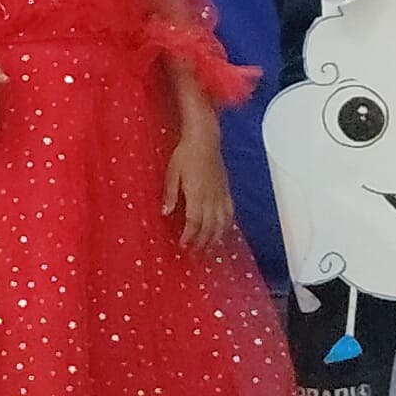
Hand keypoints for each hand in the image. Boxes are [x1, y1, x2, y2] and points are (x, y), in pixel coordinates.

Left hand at [165, 121, 233, 247]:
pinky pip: (230, 213)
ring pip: (221, 223)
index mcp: (197, 194)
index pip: (194, 222)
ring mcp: (221, 195)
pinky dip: (227, 226)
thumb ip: (170, 194)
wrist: (205, 139)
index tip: (183, 246)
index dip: (189, 237)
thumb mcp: (172, 172)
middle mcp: (211, 197)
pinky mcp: (226, 191)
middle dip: (202, 243)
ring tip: (209, 251)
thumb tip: (166, 213)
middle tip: (194, 255)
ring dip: (215, 239)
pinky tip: (223, 233)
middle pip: (209, 227)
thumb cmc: (185, 154)